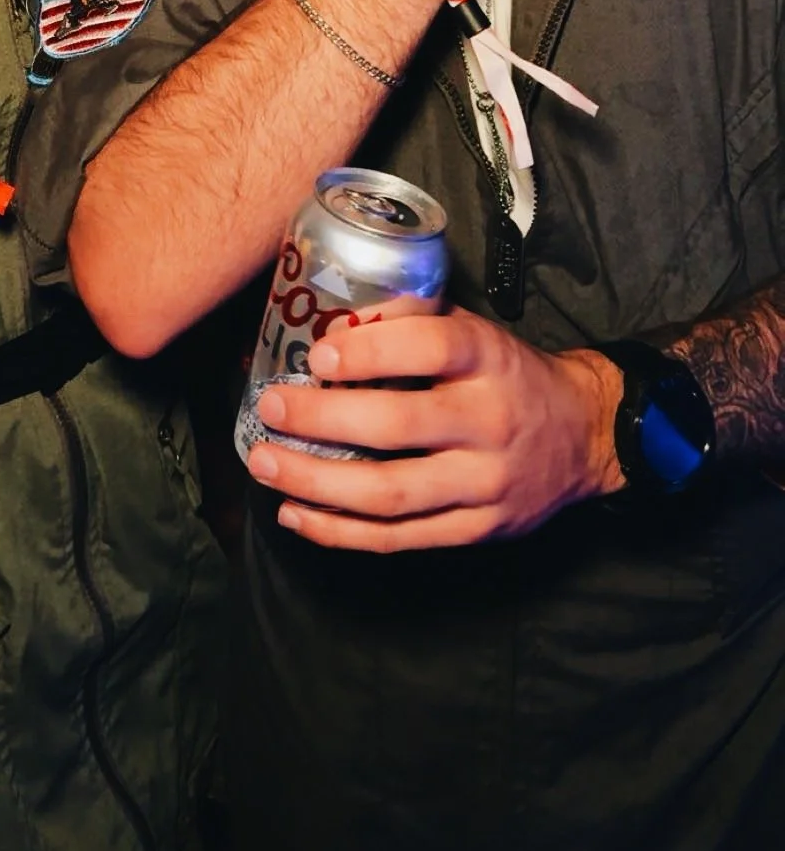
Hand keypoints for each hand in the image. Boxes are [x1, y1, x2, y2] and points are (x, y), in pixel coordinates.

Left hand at [246, 307, 623, 550]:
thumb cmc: (507, 375)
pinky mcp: (476, 530)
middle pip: (398, 426)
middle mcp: (489, 422)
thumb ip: (411, 320)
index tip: (319, 355)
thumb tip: (329, 313)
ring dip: (317, 482)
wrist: (583, 436)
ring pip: (391, 492)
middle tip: (270, 408)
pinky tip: (296, 514)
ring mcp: (483, 483)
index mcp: (489, 360)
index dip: (371, 352)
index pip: (431, 348)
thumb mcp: (475, 330)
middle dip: (322, 419)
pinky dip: (340, 530)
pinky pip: (398, 538)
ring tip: (266, 464)